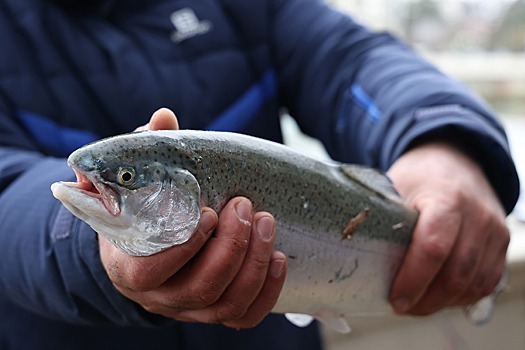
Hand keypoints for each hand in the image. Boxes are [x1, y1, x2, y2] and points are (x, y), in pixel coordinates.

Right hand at [99, 108, 286, 327]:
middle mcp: (160, 297)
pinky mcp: (216, 312)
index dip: (185, 246)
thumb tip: (165, 117)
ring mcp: (191, 309)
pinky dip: (267, 291)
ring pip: (227, 305)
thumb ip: (148, 152)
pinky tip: (279, 258)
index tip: (209, 211)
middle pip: (200, 289)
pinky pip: (245, 318)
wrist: (145, 250)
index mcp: (130, 267)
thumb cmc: (143, 213)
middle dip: (231, 247)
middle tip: (245, 206)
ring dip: (254, 264)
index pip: (151, 272)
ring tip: (267, 222)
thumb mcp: (138, 183)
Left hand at [387, 142, 508, 315]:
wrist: (455, 161)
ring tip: (415, 304)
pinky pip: (486, 283)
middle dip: (425, 300)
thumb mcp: (395, 187)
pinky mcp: (501, 244)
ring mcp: (494, 231)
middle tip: (400, 306)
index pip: (433, 247)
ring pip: (473, 284)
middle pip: (456, 274)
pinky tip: (438, 297)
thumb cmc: (420, 177)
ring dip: (442, 303)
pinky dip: (461, 297)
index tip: (395, 298)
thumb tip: (361, 259)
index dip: (413, 280)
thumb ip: (385, 221)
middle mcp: (477, 216)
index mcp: (447, 197)